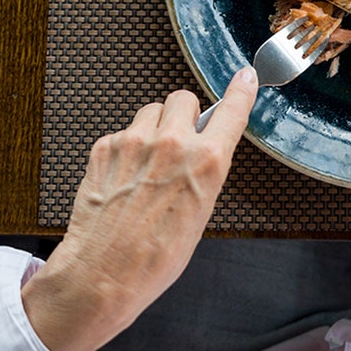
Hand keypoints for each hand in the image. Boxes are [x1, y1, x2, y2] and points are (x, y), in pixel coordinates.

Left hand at [21, 68, 258, 350]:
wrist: (104, 273)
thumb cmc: (155, 256)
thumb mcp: (201, 212)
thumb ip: (204, 170)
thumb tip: (203, 148)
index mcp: (206, 162)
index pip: (232, 111)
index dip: (241, 91)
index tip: (245, 77)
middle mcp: (171, 144)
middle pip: (183, 98)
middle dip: (183, 115)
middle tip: (179, 139)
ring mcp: (134, 142)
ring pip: (150, 111)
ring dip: (153, 128)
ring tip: (148, 163)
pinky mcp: (104, 147)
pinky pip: (123, 132)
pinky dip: (126, 148)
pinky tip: (125, 178)